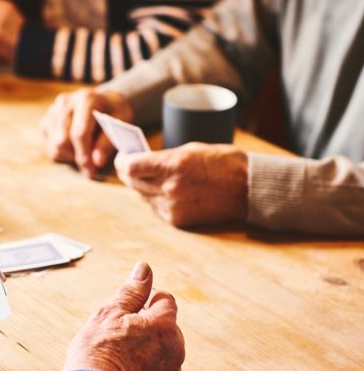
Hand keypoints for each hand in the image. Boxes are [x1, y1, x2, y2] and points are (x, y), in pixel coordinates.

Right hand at [40, 88, 132, 177]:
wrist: (102, 100)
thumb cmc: (113, 113)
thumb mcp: (120, 123)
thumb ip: (107, 142)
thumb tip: (97, 162)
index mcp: (86, 100)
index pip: (79, 133)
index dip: (84, 155)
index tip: (91, 171)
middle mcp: (65, 102)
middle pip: (63, 142)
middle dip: (77, 157)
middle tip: (91, 164)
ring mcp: (53, 111)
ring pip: (54, 146)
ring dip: (70, 156)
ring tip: (85, 151)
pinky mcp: (46, 120)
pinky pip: (50, 146)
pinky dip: (62, 152)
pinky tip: (75, 146)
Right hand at [63, 262, 184, 370]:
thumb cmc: (97, 355)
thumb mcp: (109, 314)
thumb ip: (132, 291)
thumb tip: (144, 269)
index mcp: (164, 326)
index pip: (165, 299)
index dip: (146, 299)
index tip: (129, 308)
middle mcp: (174, 349)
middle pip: (165, 326)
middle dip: (146, 325)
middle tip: (119, 332)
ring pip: (161, 350)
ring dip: (146, 348)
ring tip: (120, 354)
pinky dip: (145, 370)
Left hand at [115, 143, 247, 226]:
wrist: (248, 189)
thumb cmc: (223, 163)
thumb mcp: (191, 150)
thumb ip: (163, 158)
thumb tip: (142, 161)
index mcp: (172, 165)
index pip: (130, 167)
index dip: (121, 162)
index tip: (121, 157)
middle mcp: (169, 188)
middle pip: (132, 183)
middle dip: (128, 173)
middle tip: (129, 167)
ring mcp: (172, 206)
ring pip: (143, 196)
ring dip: (143, 187)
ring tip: (152, 177)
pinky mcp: (178, 220)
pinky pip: (157, 208)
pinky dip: (157, 199)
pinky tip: (168, 191)